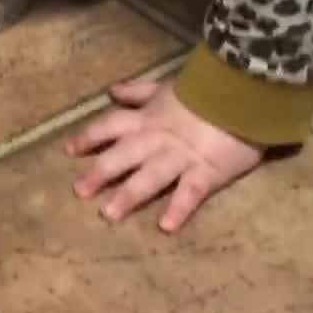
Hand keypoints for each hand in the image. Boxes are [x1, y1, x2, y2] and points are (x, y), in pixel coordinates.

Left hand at [64, 79, 263, 233]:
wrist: (244, 93)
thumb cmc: (206, 90)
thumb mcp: (167, 86)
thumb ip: (138, 92)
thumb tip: (111, 91)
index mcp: (147, 119)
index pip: (110, 126)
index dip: (89, 137)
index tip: (69, 151)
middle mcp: (157, 139)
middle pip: (123, 155)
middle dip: (100, 172)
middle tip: (79, 191)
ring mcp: (180, 157)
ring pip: (150, 177)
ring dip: (129, 195)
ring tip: (109, 214)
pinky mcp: (206, 172)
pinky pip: (190, 192)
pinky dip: (179, 209)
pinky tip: (165, 227)